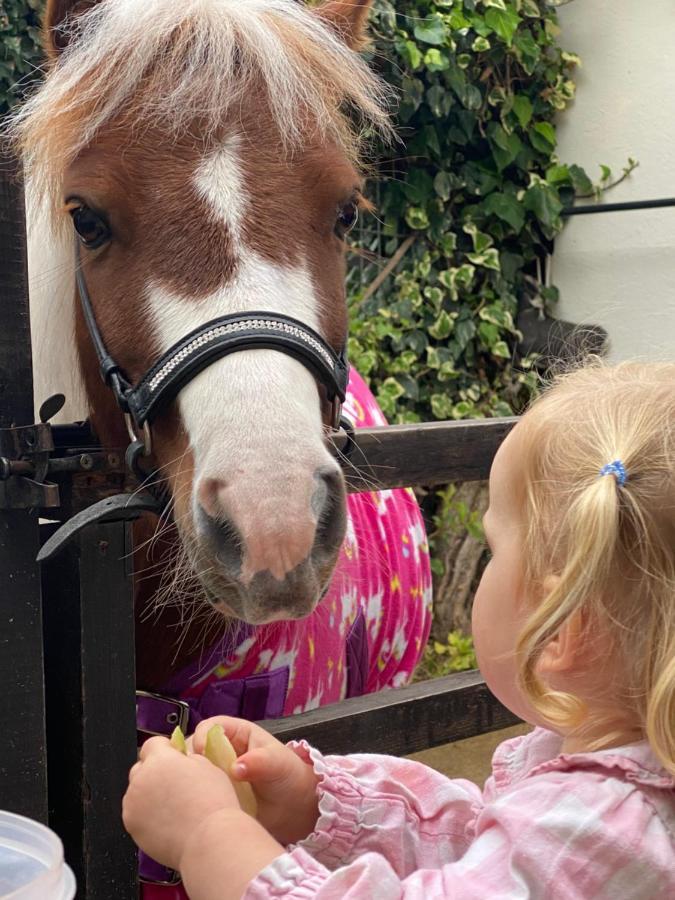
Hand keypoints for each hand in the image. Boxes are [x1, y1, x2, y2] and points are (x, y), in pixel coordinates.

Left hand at [122, 736, 239, 869]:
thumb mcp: (207, 766)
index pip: (152, 744)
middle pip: (141, 768)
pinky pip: (136, 813)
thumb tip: (181, 761)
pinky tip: (167, 821)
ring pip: (137, 792)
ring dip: (149, 794)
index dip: (165, 750)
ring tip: (172, 807)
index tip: (173, 758)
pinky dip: (146, 815)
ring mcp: (133, 804)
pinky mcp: (131, 825)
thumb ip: (187, 759)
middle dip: (154, 772)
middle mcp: (142, 779)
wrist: (209, 839)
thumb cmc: (213, 804)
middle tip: (174, 784)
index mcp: (160, 760)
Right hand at [191, 717, 320, 844]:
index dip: (201, 737)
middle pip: (194, 749)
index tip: (201, 754)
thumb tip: (236, 768)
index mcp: (236, 734)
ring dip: (189, 781)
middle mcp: (221, 752)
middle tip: (191, 778)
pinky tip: (195, 807)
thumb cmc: (288, 775)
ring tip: (193, 794)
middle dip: (189, 760)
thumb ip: (258, 761)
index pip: (209, 728)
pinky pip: (196, 794)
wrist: (295, 808)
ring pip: (191, 772)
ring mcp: (215, 774)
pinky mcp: (213, 795)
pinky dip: (193, 798)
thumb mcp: (277, 763)